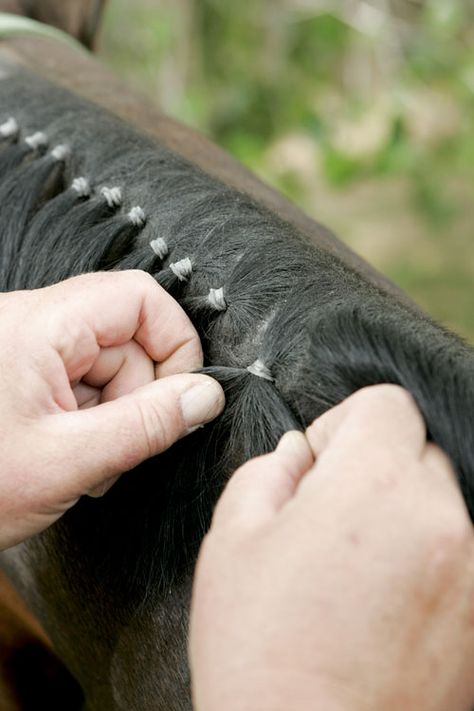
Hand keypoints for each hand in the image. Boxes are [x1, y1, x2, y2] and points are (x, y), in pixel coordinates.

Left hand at [0, 270, 223, 548]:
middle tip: (118, 451)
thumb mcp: (66, 462)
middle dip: (137, 398)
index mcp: (39, 327)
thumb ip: (146, 426)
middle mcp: (33, 325)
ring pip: (108, 367)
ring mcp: (27, 350)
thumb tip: (206, 397)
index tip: (182, 397)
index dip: (175, 343)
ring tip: (85, 465)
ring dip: (113, 417)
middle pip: (127, 339)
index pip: (138, 299)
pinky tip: (70, 456)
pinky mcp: (24, 375)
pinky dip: (90, 422)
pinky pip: (82, 385)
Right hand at [190, 385, 473, 710]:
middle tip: (329, 518)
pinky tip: (379, 601)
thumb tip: (297, 456)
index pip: (385, 403)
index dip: (342, 424)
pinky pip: (454, 554)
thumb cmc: (262, 654)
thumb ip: (267, 473)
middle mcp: (439, 521)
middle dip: (372, 467)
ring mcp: (470, 571)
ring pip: (438, 502)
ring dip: (399, 514)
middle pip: (417, 450)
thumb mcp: (233, 541)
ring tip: (352, 569)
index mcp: (374, 487)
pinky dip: (423, 558)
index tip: (319, 464)